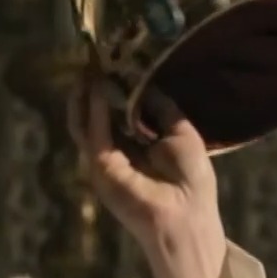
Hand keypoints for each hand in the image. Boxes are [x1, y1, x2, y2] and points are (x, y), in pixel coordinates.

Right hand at [66, 72, 225, 277]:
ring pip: (84, 124)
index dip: (114, 90)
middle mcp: (118, 154)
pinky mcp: (101, 167)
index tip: (115, 64)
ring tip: (88, 68)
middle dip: (94, 89)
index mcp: (139, 149)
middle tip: (94, 60)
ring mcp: (106, 162)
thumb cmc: (192, 181)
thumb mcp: (182, 134)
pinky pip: (92, 133)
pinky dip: (93, 109)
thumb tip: (148, 84)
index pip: (118, 115)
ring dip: (84, 96)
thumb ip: (164, 109)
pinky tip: (97, 87)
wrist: (187, 216)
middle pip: (96, 117)